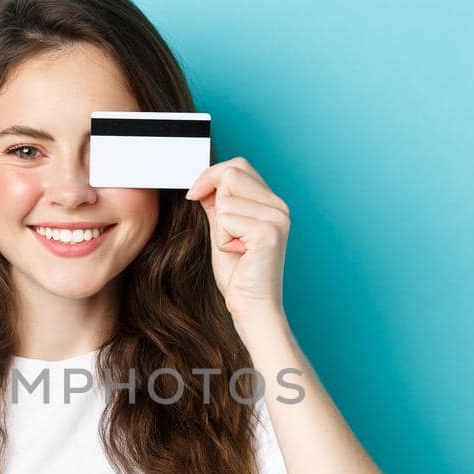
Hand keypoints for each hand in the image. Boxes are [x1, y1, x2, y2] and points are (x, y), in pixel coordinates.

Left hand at [184, 156, 290, 323]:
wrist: (251, 307)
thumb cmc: (237, 274)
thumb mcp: (222, 230)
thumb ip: (217, 204)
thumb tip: (203, 182)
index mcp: (272, 203)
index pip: (238, 166)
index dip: (211, 176)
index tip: (195, 194)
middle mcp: (279, 207)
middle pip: (231, 174)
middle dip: (213, 197)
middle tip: (219, 228)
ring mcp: (277, 218)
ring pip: (225, 200)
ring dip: (219, 227)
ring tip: (234, 247)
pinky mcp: (268, 233)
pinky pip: (226, 219)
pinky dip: (222, 239)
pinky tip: (238, 254)